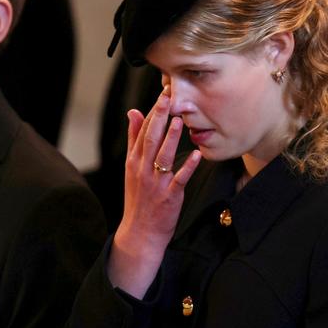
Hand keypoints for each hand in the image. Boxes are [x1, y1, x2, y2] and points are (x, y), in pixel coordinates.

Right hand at [108, 90, 201, 298]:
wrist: (139, 233)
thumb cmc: (138, 198)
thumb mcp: (131, 167)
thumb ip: (133, 139)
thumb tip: (132, 112)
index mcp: (134, 161)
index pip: (142, 132)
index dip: (152, 112)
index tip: (162, 95)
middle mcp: (142, 169)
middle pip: (150, 139)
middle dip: (159, 118)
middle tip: (169, 98)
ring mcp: (155, 183)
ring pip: (163, 156)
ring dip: (171, 138)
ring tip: (180, 120)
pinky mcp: (169, 196)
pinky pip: (179, 179)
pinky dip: (188, 167)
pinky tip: (197, 155)